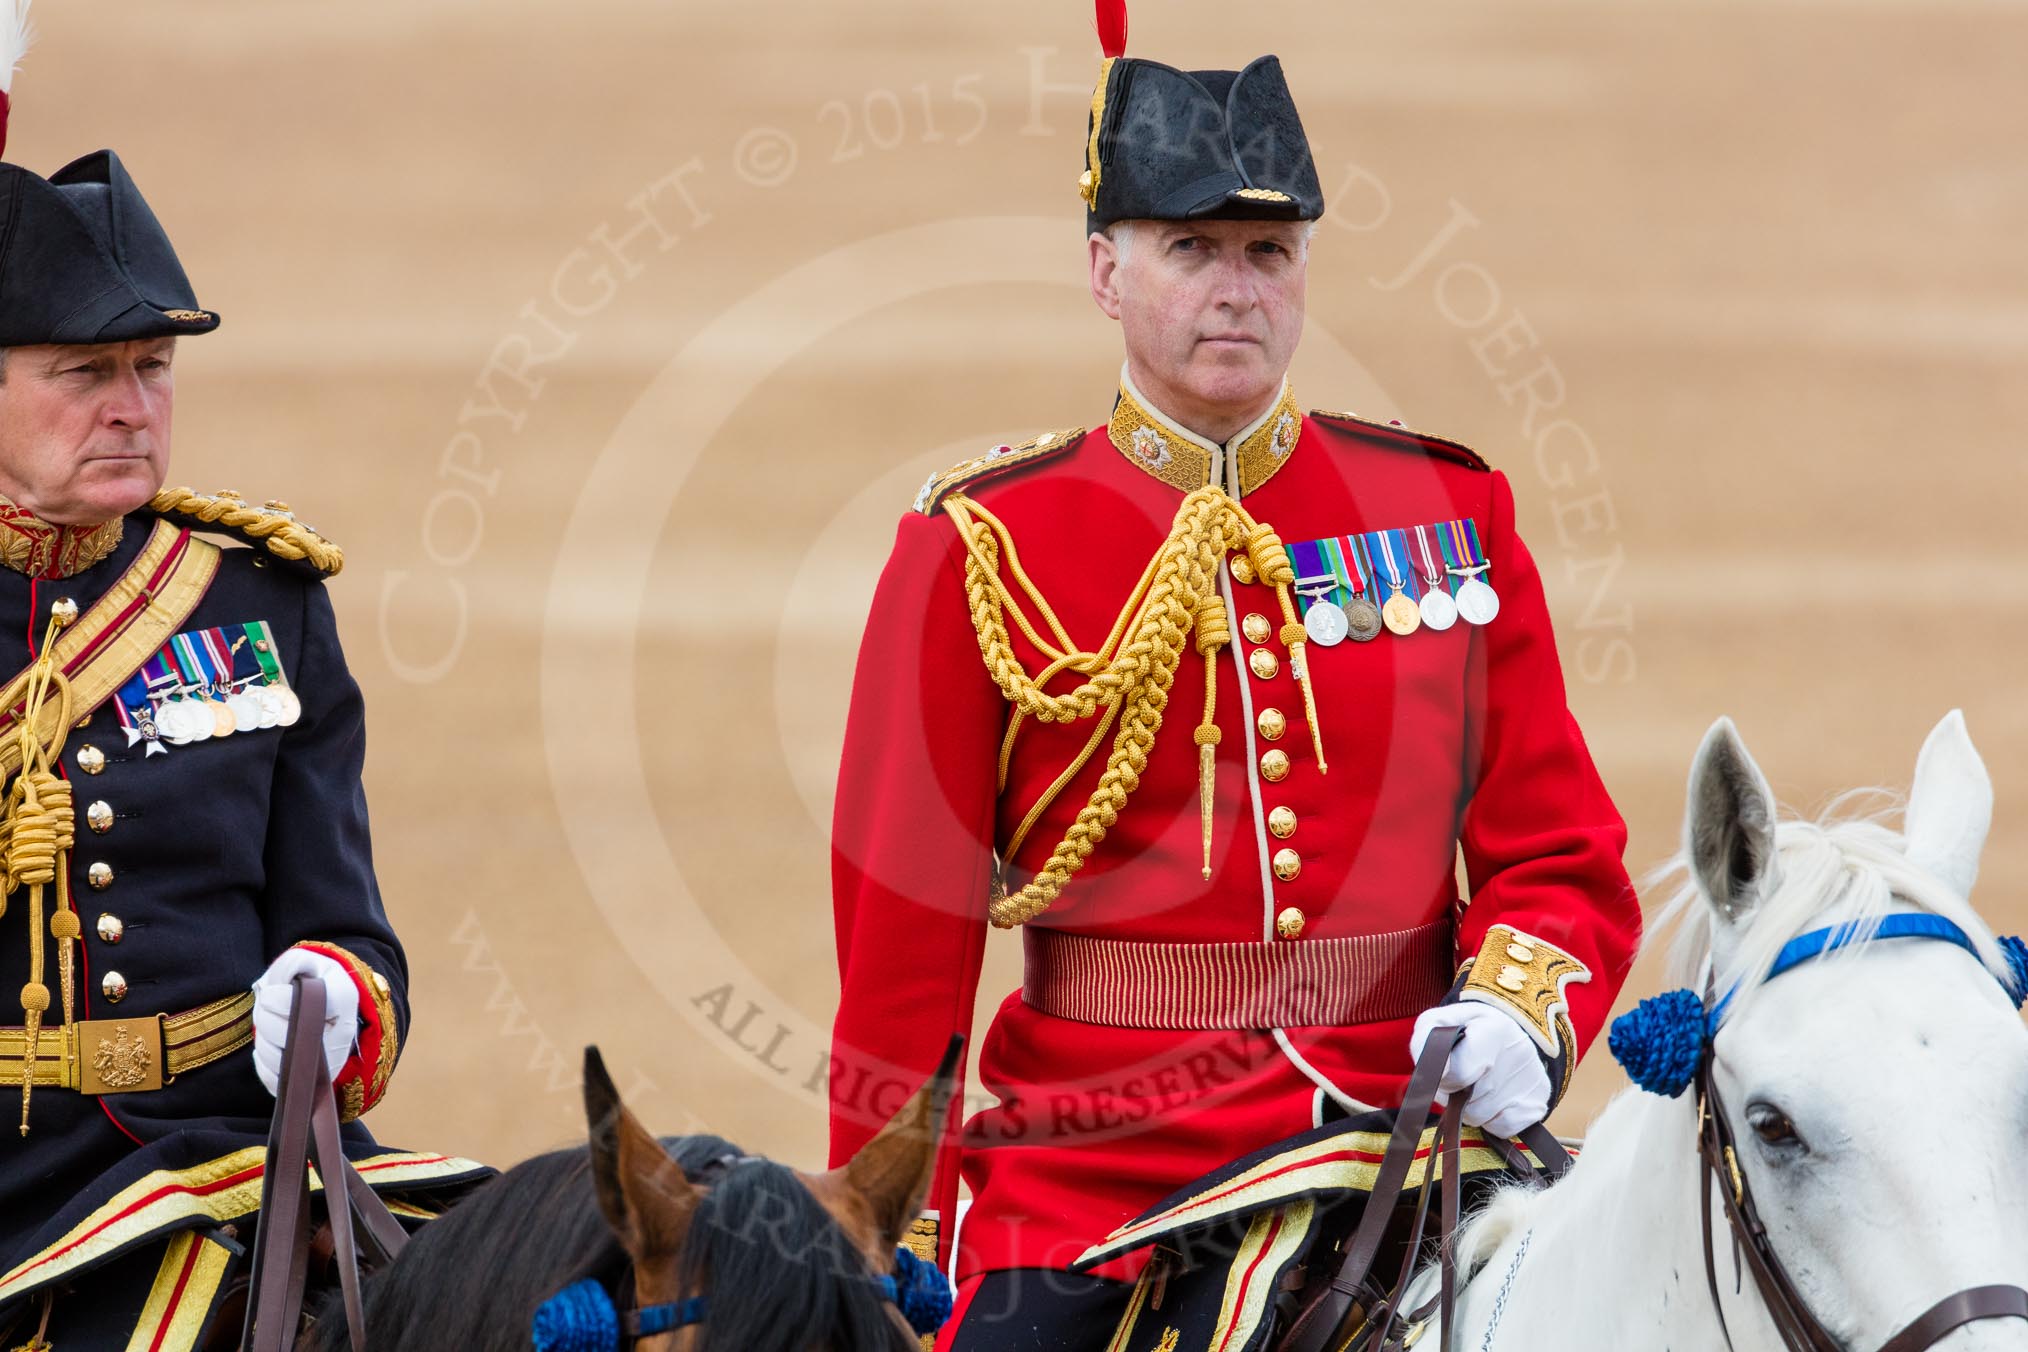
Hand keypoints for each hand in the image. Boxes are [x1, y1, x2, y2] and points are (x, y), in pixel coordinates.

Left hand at [251, 949, 358, 1095]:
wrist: (334, 1007)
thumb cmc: (316, 982)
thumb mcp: (308, 962)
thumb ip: (291, 964)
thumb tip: (277, 986)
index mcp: (343, 998)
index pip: (298, 1004)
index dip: (275, 998)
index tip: (272, 991)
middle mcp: (343, 1033)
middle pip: (283, 1033)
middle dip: (264, 1018)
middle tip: (268, 1007)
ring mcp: (330, 1061)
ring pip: (277, 1059)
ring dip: (263, 1040)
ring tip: (273, 1025)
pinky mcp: (312, 1081)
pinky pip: (275, 1079)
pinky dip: (264, 1062)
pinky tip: (273, 1045)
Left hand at [1408, 1002, 1549, 1139]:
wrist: (1510, 1031)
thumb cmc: (1466, 1030)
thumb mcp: (1440, 1023)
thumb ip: (1425, 1043)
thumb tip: (1437, 1075)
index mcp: (1494, 1030)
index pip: (1460, 1073)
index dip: (1444, 1078)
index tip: (1444, 1071)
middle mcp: (1519, 1055)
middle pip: (1467, 1100)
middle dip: (1455, 1093)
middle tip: (1460, 1075)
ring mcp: (1531, 1081)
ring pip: (1481, 1117)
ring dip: (1470, 1107)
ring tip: (1475, 1084)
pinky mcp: (1538, 1104)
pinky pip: (1500, 1128)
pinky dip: (1490, 1120)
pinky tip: (1493, 1098)